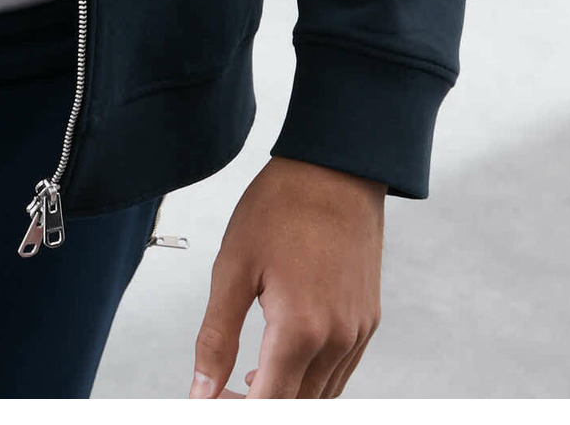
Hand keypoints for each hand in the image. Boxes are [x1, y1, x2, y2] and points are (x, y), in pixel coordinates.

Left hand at [187, 155, 383, 397]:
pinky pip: (339, 372)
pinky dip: (309, 381)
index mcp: (300, 328)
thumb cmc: (282, 207)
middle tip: (219, 393)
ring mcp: (357, 332)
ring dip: (284, 397)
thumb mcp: (233, 266)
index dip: (236, 411)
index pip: (268, 405)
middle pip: (297, 407)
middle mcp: (336, 339)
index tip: (209, 404)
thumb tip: (201, 389)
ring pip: (321, 396)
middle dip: (256, 406)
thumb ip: (216, 336)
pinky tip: (281, 361)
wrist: (336, 168)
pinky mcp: (367, 321)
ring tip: (242, 381)